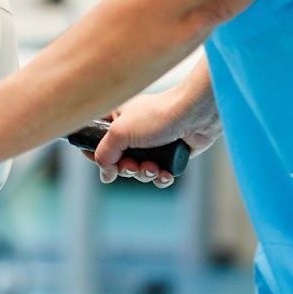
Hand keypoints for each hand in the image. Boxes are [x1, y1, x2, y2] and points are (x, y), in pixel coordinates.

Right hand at [90, 84, 220, 187]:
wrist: (195, 116)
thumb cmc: (157, 116)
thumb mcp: (119, 132)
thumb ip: (104, 154)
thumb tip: (105, 175)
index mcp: (118, 120)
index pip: (98, 140)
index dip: (97, 154)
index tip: (102, 162)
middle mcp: (134, 132)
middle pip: (119, 161)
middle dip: (126, 168)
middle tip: (133, 165)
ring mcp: (152, 145)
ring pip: (139, 170)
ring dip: (145, 174)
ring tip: (153, 167)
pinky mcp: (169, 155)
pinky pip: (159, 175)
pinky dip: (160, 177)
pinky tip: (165, 173)